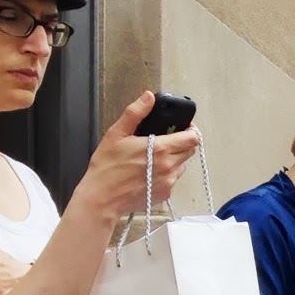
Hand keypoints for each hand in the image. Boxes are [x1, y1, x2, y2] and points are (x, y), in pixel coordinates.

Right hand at [78, 92, 200, 220]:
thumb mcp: (117, 134)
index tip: (183, 127)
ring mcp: (169, 182)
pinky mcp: (165, 194)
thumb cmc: (107, 167)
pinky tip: (149, 172)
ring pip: (182, 165)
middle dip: (181, 143)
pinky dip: (167, 173)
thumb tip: (149, 97)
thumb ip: (136, 113)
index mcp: (160, 149)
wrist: (102, 198)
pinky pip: (173, 179)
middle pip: (190, 151)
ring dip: (174, 159)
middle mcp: (169, 166)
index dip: (190, 130)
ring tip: (154, 157)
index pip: (192, 138)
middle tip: (165, 140)